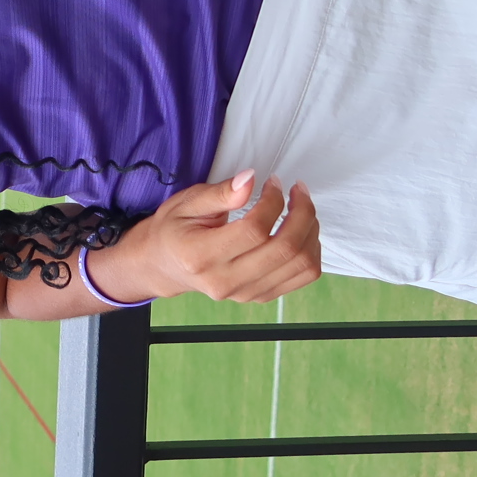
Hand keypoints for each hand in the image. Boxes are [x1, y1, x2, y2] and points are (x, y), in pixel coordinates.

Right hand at [87, 172, 321, 305]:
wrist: (165, 266)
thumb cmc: (174, 229)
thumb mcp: (187, 202)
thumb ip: (220, 193)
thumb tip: (250, 180)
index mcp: (201, 255)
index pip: (254, 230)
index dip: (273, 201)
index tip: (273, 182)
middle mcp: (225, 281)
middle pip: (284, 250)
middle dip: (302, 213)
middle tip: (298, 190)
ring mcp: (245, 293)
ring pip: (300, 265)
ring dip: (311, 230)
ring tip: (302, 208)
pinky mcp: (259, 296)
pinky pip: (302, 277)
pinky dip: (311, 250)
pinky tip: (301, 230)